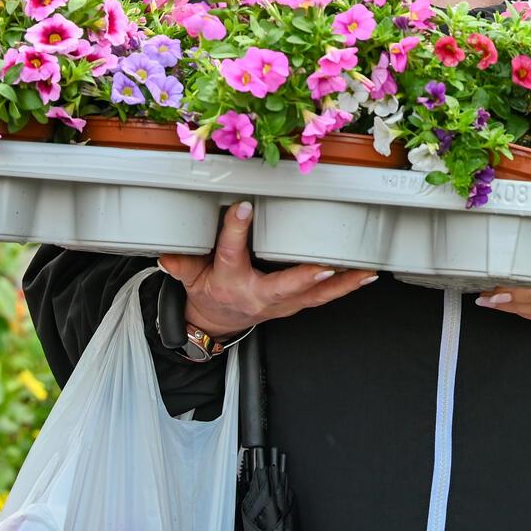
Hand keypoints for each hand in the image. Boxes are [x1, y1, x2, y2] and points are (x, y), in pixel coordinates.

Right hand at [158, 201, 375, 335]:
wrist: (216, 322)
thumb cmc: (206, 289)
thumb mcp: (187, 276)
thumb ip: (178, 260)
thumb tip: (163, 247)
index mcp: (228, 281)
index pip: (229, 253)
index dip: (234, 231)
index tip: (241, 208)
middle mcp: (258, 295)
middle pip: (283, 286)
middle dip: (305, 276)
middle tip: (326, 264)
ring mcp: (281, 303)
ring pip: (314, 295)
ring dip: (341, 283)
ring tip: (365, 270)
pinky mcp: (296, 305)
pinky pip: (325, 298)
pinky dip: (347, 287)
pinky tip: (368, 274)